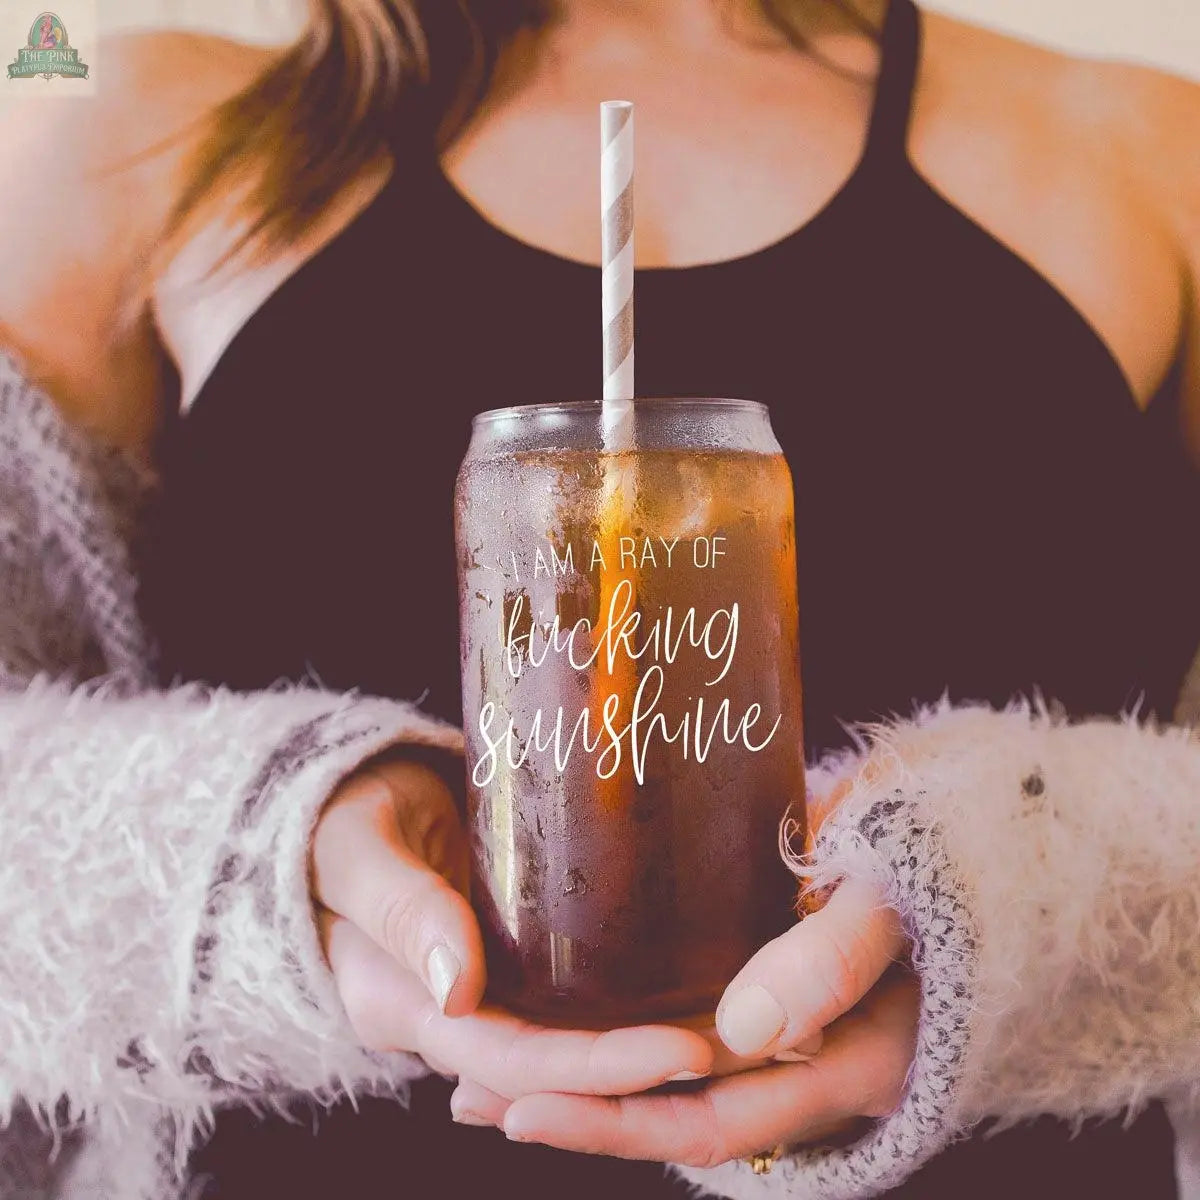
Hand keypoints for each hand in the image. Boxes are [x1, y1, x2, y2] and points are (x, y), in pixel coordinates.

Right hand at [310, 757, 713, 1097]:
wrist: (333, 813)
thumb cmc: (333, 825)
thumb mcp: (356, 853)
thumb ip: (401, 910)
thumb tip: (459, 988)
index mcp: (406, 1006)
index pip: (516, 1059)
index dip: (599, 1065)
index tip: (684, 1050)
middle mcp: (453, 1015)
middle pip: (560, 1064)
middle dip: (649, 1065)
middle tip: (750, 1046)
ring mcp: (484, 991)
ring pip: (573, 1038)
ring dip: (651, 1042)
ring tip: (747, 1027)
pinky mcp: (509, 960)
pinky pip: (573, 996)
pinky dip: (630, 1001)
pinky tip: (696, 985)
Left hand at [449, 875, 917, 1166]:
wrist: (986, 850)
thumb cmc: (945, 864)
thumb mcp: (892, 900)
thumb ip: (831, 959)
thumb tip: (743, 1032)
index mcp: (850, 1066)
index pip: (711, 1120)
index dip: (615, 1122)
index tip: (522, 1107)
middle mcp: (814, 1074)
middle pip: (680, 1116)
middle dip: (580, 1115)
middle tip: (475, 1098)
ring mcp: (796, 1045)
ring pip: (681, 1085)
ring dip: (592, 1087)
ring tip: (490, 1077)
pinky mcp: (779, 1005)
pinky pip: (695, 1041)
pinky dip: (627, 1041)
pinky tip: (570, 1023)